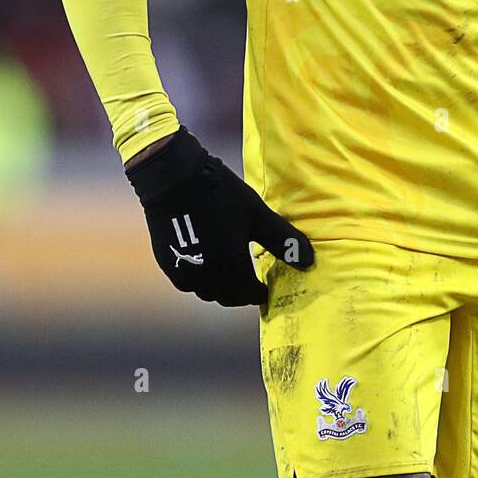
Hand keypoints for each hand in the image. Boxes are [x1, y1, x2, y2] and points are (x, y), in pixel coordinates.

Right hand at [126, 126, 312, 305]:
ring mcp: (184, 272)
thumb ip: (282, 240)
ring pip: (207, 292)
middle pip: (228, 298)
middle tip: (251, 281)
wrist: (174, 179)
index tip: (266, 287)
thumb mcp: (257, 214)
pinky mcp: (168, 264)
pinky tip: (209, 261)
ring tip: (232, 271)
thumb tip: (309, 260)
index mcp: (230, 266)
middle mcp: (206, 277)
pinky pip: (190, 282)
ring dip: (221, 287)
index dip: (260, 293)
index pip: (249, 295)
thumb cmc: (220, 193)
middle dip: (242, 293)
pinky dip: (202, 279)